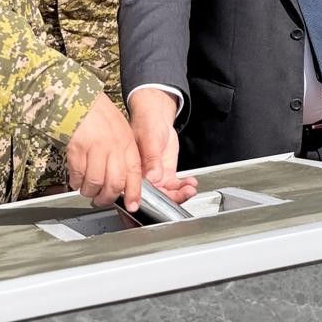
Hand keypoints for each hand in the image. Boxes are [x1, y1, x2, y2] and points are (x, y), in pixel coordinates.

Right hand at [65, 93, 142, 210]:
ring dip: (90, 192)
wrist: (79, 99)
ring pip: (94, 183)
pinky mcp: (77, 149)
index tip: (132, 205)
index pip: (134, 173)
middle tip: (102, 200)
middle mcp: (113, 146)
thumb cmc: (100, 115)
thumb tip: (125, 180)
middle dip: (107, 198)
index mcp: (127, 143)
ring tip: (87, 190)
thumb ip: (125, 154)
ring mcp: (94, 148)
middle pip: (114, 183)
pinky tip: (76, 180)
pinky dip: (76, 182)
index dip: (133, 193)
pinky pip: (77, 175)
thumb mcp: (121, 131)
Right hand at [128, 88, 197, 203]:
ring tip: (190, 188)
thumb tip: (153, 177)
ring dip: (180, 194)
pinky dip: (184, 186)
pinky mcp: (164, 173)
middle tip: (184, 193)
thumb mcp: (150, 139)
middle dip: (171, 199)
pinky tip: (191, 183)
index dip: (150, 205)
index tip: (164, 206)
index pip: (138, 194)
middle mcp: (141, 177)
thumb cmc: (145, 122)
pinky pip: (174, 185)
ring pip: (166, 194)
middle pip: (155, 198)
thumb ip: (151, 159)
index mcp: (131, 171)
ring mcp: (154, 176)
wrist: (155, 115)